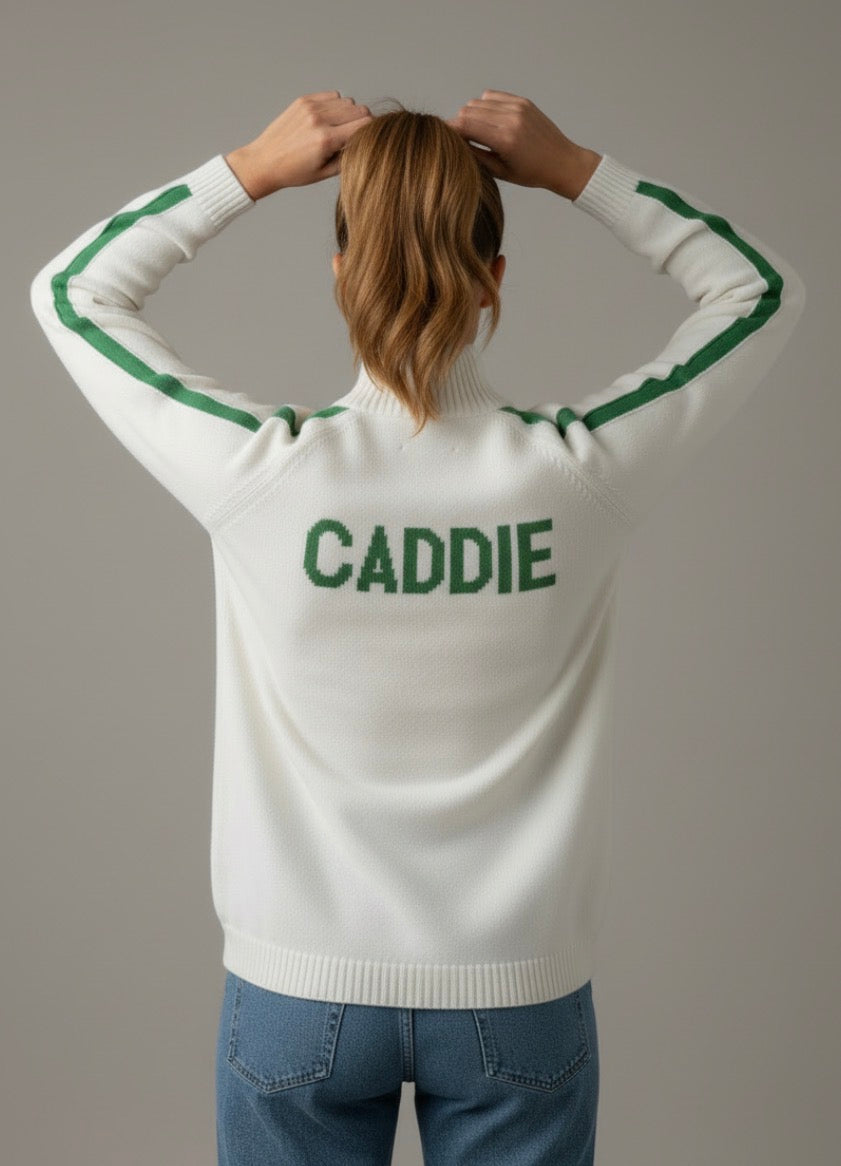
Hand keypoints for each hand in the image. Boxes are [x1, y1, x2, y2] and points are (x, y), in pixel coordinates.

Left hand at [225, 92, 372, 199]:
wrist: (264, 161)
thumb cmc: (294, 172)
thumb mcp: (325, 173)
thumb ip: (349, 156)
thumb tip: (367, 142)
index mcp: (326, 140)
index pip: (365, 124)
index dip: (371, 131)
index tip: (368, 140)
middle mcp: (319, 119)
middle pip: (359, 109)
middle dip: (361, 122)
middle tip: (353, 136)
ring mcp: (310, 107)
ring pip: (347, 101)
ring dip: (348, 113)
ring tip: (338, 129)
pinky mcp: (304, 100)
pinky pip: (333, 96)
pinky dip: (335, 106)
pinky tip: (327, 120)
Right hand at [445, 90, 600, 199]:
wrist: (562, 161)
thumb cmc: (532, 173)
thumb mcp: (500, 172)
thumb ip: (476, 154)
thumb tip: (455, 142)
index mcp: (504, 139)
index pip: (465, 125)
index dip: (450, 130)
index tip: (443, 138)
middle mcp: (510, 118)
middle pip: (468, 111)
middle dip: (459, 123)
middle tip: (459, 138)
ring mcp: (517, 107)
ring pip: (478, 102)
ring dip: (470, 114)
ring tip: (475, 131)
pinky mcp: (522, 101)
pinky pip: (491, 96)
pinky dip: (484, 106)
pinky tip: (488, 120)